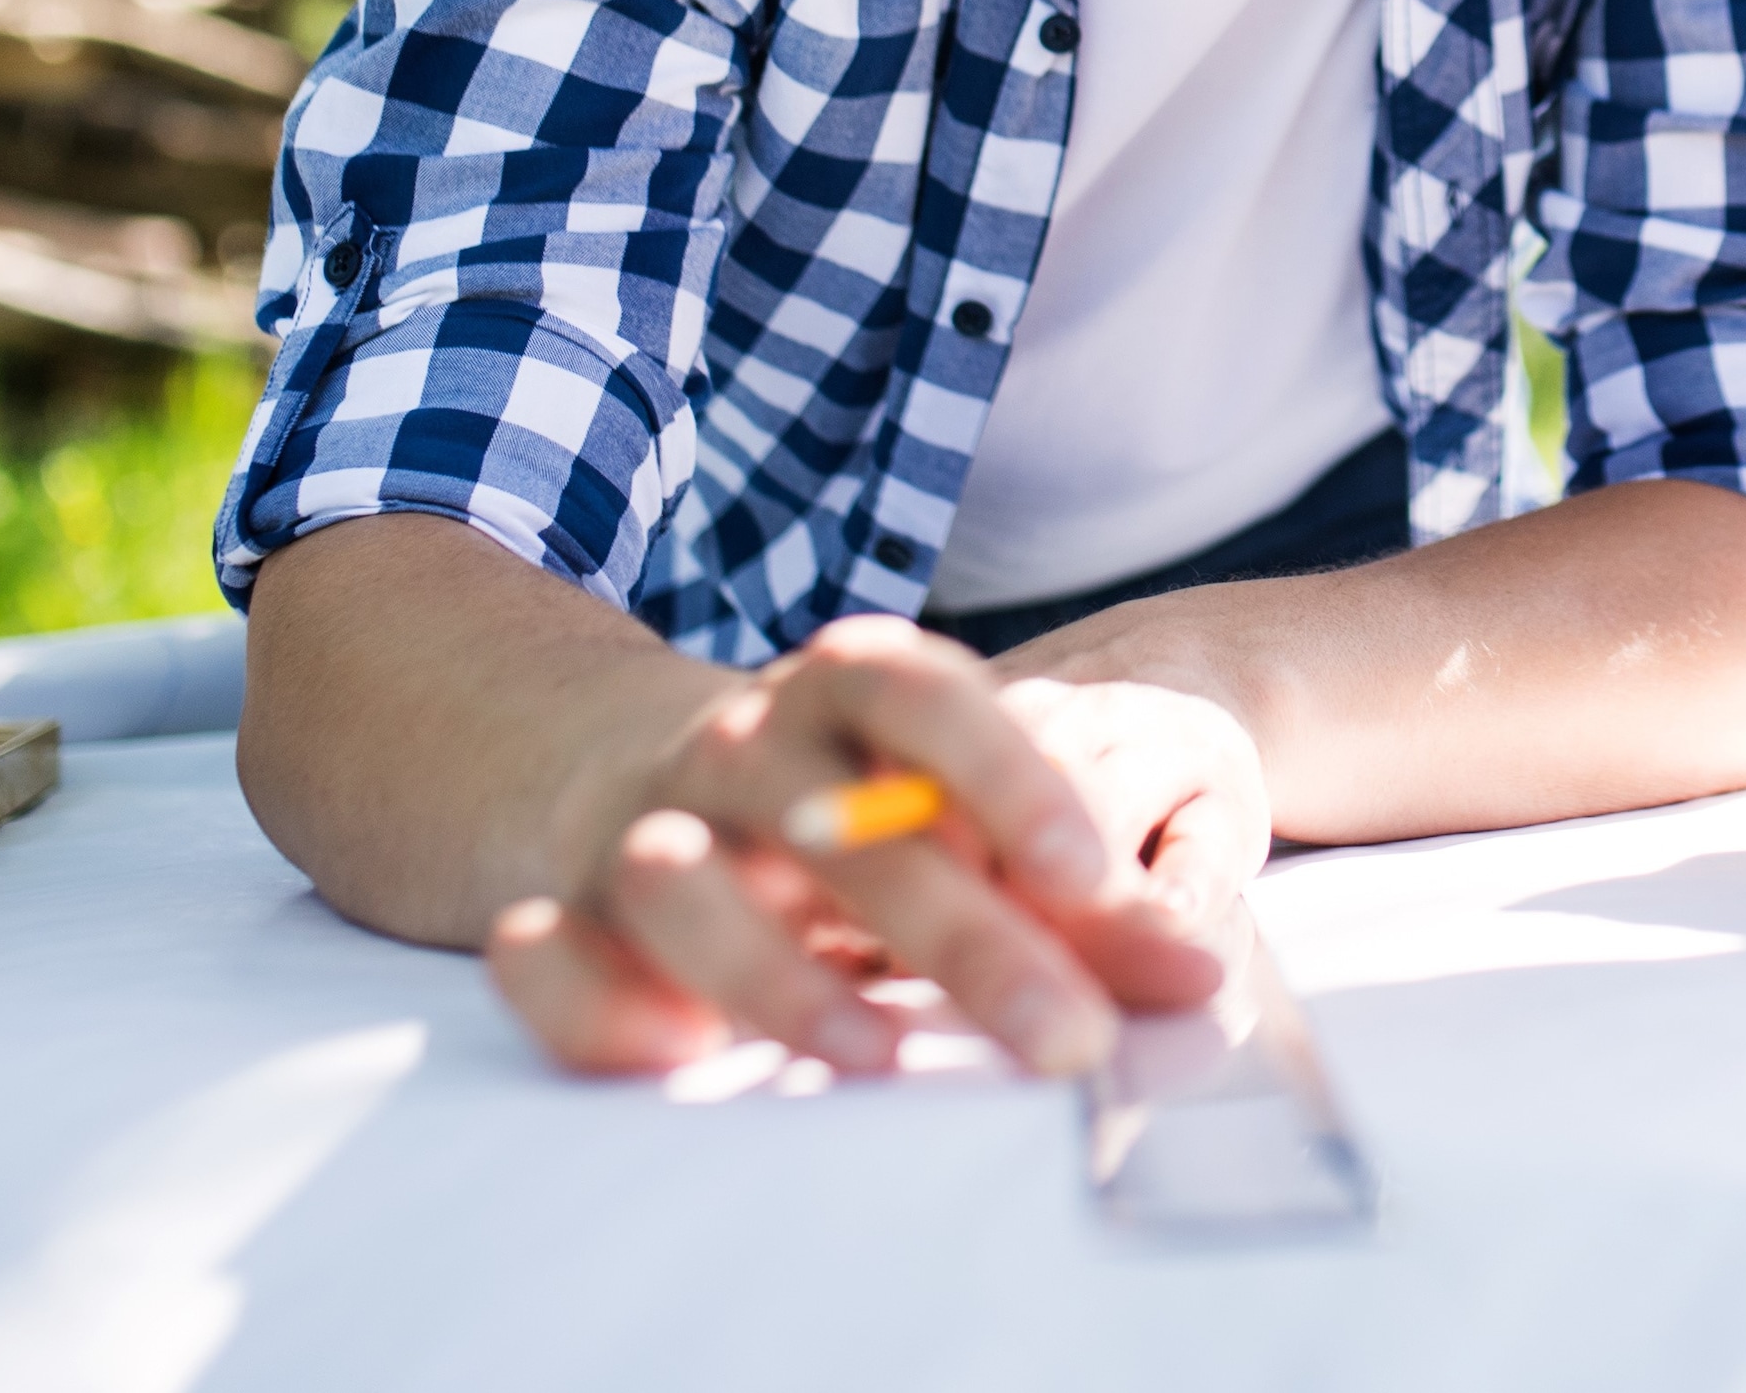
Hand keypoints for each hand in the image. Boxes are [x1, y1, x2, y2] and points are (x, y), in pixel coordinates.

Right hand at [483, 615, 1232, 1078]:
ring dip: (779, 970)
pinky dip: (592, 1000)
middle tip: (1067, 1039)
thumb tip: (1196, 978)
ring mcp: (647, 826)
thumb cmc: (839, 805)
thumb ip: (1077, 899)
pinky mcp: (564, 912)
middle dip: (962, 935)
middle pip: (848, 829)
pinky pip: (549, 954)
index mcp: (848, 694)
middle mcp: (743, 746)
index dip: (1009, 775)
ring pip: (688, 881)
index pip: (927, 698)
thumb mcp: (956, 820)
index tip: (1093, 873)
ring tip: (873, 1051)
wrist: (624, 764)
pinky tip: (672, 1051)